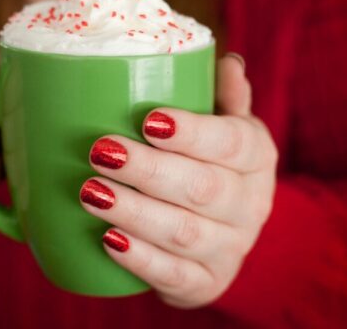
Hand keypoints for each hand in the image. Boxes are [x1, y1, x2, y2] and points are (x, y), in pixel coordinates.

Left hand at [80, 53, 277, 307]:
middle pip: (203, 188)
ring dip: (135, 213)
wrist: (223, 235)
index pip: (233, 143)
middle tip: (101, 151)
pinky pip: (176, 275)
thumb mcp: (227, 130)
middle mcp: (251, 205)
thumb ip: (225, 99)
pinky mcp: (207, 283)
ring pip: (184, 233)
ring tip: (90, 193)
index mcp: (256, 157)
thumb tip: (229, 63)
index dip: (192, 132)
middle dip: (149, 170)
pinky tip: (109, 240)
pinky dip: (141, 260)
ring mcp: (231, 249)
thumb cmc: (213, 167)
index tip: (148, 120)